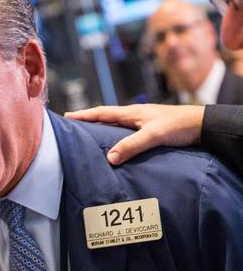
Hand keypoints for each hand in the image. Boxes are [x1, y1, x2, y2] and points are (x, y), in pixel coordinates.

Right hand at [65, 104, 204, 164]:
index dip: (84, 115)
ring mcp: (141, 122)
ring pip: (114, 125)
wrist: (201, 125)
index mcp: (131, 113)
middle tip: (72, 125)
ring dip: (100, 128)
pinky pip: (124, 132)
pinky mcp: (148, 130)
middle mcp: (134, 116)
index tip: (67, 116)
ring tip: (87, 135)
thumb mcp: (153, 135)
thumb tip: (109, 158)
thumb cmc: (179, 126)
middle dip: (88, 120)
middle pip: (105, 117)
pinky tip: (113, 143)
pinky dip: (113, 135)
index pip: (102, 113)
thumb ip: (131, 146)